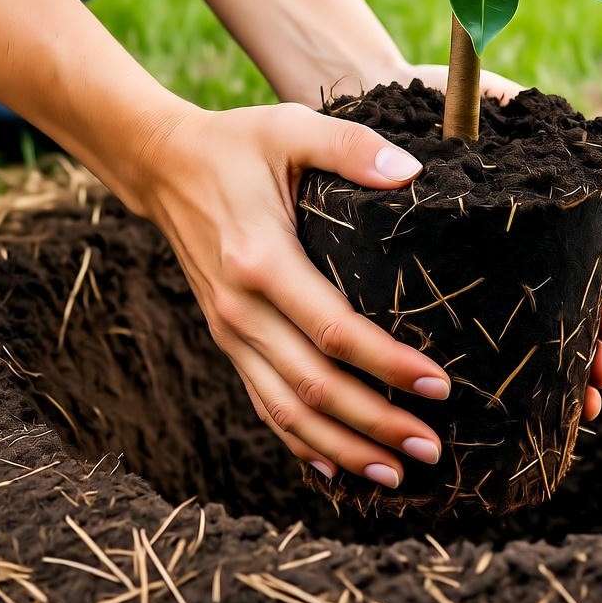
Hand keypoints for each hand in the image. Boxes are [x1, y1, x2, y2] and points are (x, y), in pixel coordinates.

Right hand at [136, 103, 452, 487]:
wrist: (163, 165)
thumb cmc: (237, 145)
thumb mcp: (290, 128)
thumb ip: (350, 146)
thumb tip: (411, 172)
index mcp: (260, 259)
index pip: (333, 331)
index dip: (387, 364)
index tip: (438, 385)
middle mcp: (240, 308)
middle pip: (313, 387)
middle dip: (375, 424)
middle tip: (431, 447)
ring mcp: (229, 330)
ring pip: (286, 410)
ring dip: (341, 448)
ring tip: (394, 473)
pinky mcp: (228, 339)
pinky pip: (262, 404)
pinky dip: (299, 443)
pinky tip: (335, 468)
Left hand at [385, 63, 601, 421]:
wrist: (375, 111)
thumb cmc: (424, 99)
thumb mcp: (465, 96)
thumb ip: (494, 101)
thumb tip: (515, 115)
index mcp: (536, 194)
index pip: (590, 229)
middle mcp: (521, 235)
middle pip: (577, 288)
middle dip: (597, 333)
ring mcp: (495, 264)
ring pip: (546, 322)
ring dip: (571, 365)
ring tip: (586, 404)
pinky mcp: (461, 287)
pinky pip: (498, 338)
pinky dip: (524, 376)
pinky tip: (539, 409)